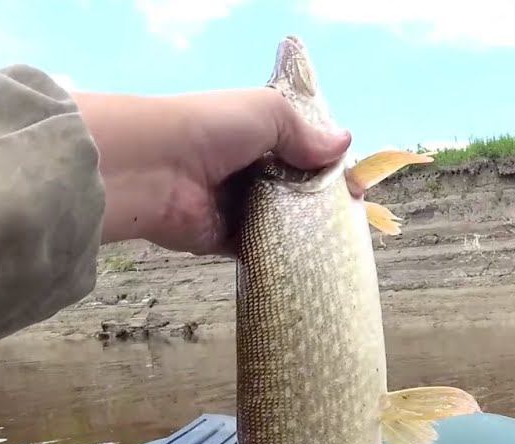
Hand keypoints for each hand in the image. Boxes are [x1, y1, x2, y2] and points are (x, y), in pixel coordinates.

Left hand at [74, 88, 354, 254]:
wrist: (157, 170)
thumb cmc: (213, 129)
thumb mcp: (269, 112)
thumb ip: (306, 132)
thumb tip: (344, 145)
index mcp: (254, 134)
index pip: (300, 148)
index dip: (328, 164)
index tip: (357, 183)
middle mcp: (247, 169)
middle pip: (294, 187)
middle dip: (322, 200)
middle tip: (357, 216)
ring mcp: (237, 206)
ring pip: (282, 220)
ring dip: (306, 229)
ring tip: (344, 241)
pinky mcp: (226, 240)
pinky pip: (262, 248)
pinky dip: (283, 254)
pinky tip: (314, 260)